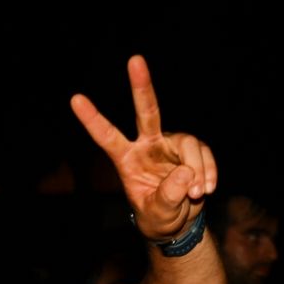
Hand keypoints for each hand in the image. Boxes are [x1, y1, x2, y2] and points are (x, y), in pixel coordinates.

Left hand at [71, 55, 216, 241]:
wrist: (178, 223)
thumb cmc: (158, 217)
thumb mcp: (158, 215)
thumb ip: (167, 197)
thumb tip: (185, 173)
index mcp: (127, 159)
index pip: (107, 137)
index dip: (92, 119)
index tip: (75, 99)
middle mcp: (148, 145)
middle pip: (147, 112)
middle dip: (141, 86)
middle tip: (134, 60)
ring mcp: (172, 144)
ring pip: (190, 143)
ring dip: (198, 169)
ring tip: (198, 194)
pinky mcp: (193, 150)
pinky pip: (205, 155)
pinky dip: (209, 172)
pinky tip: (206, 189)